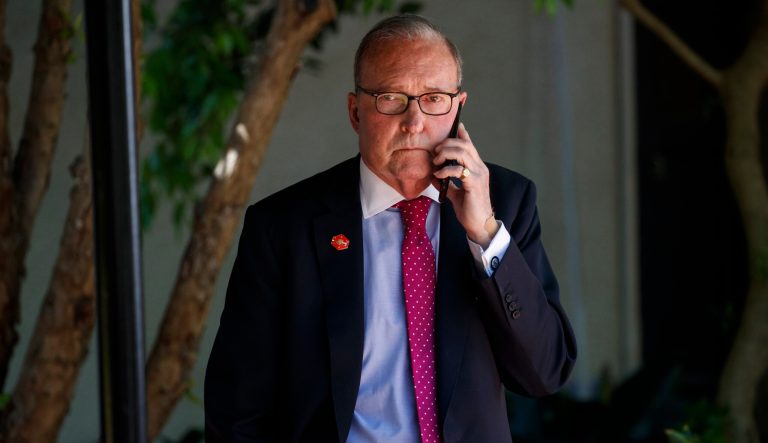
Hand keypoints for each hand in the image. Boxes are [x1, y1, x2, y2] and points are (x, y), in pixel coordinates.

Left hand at [432, 123, 497, 247]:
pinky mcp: (474, 184)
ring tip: (436, 161)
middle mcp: (480, 168)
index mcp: (477, 168)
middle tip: (435, 152)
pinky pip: (459, 170)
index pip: (470, 145)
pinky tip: (438, 175)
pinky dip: (446, 170)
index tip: (455, 125)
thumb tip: (434, 175)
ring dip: (446, 153)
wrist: (479, 225)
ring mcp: (479, 175)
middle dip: (447, 143)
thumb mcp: (455, 193)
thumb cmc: (469, 210)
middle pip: (464, 145)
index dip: (462, 133)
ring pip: (463, 152)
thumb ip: (447, 182)